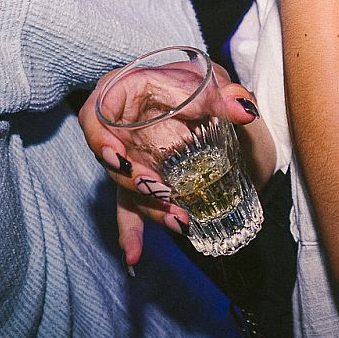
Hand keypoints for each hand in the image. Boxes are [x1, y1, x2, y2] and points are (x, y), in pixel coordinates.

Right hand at [77, 58, 261, 267]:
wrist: (209, 100)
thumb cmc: (198, 81)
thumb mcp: (211, 80)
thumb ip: (226, 93)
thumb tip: (244, 110)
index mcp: (121, 92)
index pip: (94, 114)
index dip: (100, 140)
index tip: (119, 159)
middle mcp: (117, 128)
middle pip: (112, 160)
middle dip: (134, 182)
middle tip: (160, 193)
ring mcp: (128, 157)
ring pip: (127, 188)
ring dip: (149, 209)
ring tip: (177, 222)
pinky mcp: (141, 180)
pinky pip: (132, 208)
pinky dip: (134, 232)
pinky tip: (134, 257)